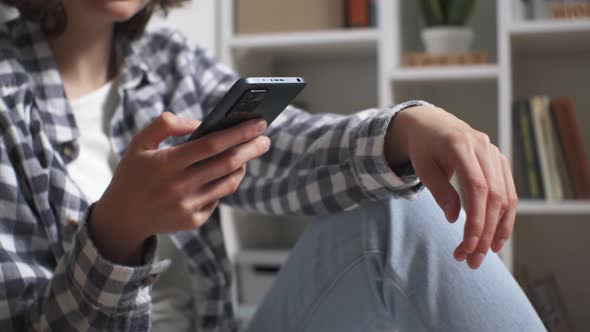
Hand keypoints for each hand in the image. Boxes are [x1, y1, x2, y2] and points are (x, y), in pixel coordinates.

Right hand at [89, 113, 269, 264]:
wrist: (122, 218)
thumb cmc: (133, 174)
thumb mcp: (139, 143)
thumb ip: (165, 125)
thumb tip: (200, 123)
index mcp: (167, 163)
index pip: (212, 144)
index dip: (239, 132)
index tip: (258, 123)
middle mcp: (180, 186)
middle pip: (228, 163)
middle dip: (251, 149)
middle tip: (265, 139)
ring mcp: (188, 206)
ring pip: (229, 183)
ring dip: (242, 167)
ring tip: (245, 155)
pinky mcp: (194, 221)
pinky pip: (218, 199)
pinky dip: (223, 185)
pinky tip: (219, 177)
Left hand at [384, 105, 517, 268]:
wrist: (433, 124)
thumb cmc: (424, 148)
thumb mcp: (422, 167)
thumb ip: (439, 191)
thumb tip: (454, 219)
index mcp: (460, 145)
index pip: (476, 186)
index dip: (476, 218)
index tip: (469, 245)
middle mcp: (483, 147)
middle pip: (495, 196)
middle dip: (485, 232)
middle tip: (472, 260)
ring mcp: (495, 154)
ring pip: (507, 197)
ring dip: (497, 230)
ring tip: (482, 255)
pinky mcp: (500, 162)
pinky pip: (509, 194)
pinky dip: (505, 219)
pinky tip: (496, 240)